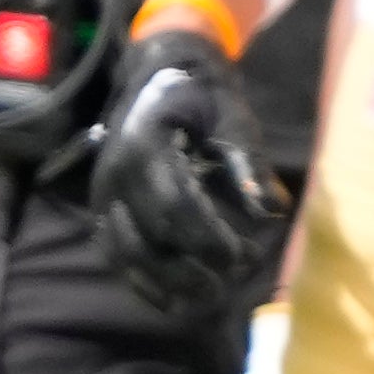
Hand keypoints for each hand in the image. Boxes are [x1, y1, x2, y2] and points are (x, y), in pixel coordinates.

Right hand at [87, 27, 293, 318]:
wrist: (157, 71)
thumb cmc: (201, 93)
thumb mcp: (232, 117)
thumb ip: (248, 162)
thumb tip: (271, 211)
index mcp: (144, 146)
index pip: (173, 206)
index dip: (207, 239)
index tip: (244, 257)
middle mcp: (113, 174)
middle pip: (146, 237)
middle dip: (187, 269)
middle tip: (227, 286)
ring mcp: (101, 193)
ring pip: (124, 252)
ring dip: (161, 282)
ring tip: (198, 302)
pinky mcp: (102, 208)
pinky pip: (113, 252)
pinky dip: (138, 280)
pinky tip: (167, 300)